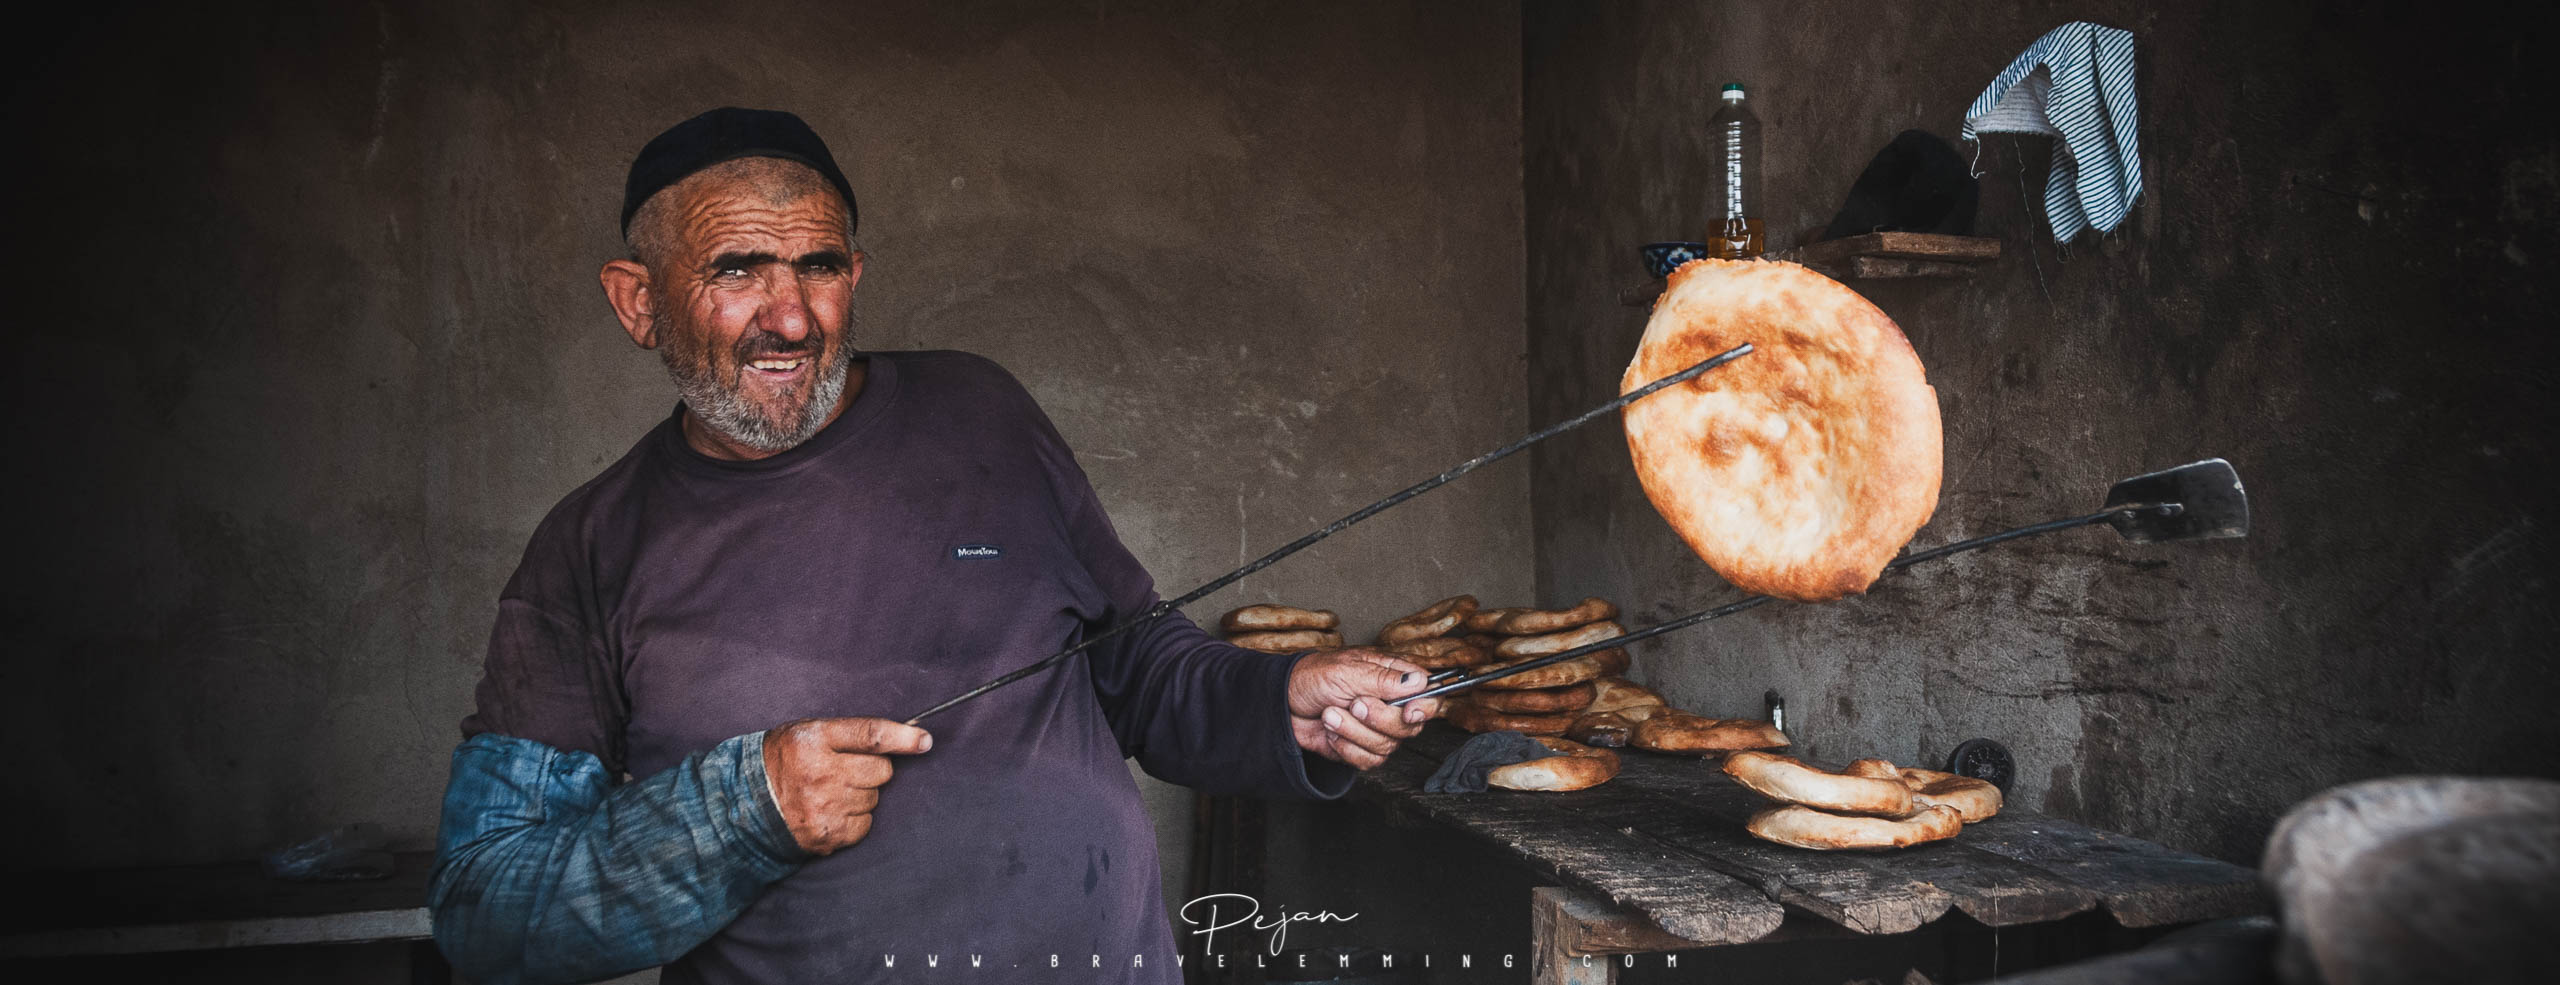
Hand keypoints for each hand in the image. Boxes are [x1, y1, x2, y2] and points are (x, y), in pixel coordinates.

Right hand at [760, 717, 932, 855]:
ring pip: (874, 798)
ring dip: (862, 794)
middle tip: (848, 770)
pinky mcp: (828, 834)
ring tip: (831, 792)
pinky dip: (855, 819)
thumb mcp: (806, 732)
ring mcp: (825, 807)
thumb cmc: (783, 762)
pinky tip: (832, 811)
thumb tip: (904, 737)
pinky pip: (865, 824)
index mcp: (815, 740)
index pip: (870, 735)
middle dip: (873, 769)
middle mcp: (821, 773)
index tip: (924, 741)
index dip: (903, 738)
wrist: (747, 805)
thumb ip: (848, 733)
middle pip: (881, 770)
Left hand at [1286, 648, 1441, 769]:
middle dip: (1378, 719)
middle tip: (1354, 704)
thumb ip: (1384, 679)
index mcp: (1392, 679)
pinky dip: (1346, 747)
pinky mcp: (1360, 748)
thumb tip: (1419, 681)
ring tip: (1331, 714)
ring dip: (1354, 731)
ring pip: (1387, 746)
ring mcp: (1376, 729)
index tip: (1410, 712)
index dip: (1425, 707)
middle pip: (1410, 726)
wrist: (1282, 703)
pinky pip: (1368, 760)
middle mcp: (1389, 705)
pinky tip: (1331, 731)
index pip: (1429, 695)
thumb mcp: (1346, 671)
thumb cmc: (1312, 677)